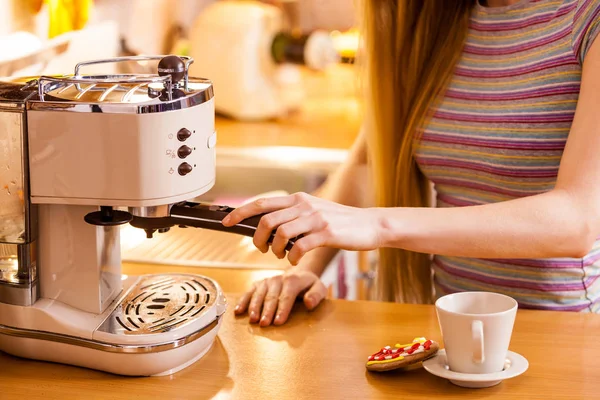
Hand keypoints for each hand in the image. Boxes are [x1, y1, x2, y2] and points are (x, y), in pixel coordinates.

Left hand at [222, 192, 380, 264]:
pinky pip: (299, 247)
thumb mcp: (313, 211)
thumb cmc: (339, 222)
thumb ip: (292, 215)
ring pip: (281, 234)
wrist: (370, 225)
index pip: (262, 202)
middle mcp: (304, 205)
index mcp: (298, 199)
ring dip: (275, 250)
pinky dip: (292, 257)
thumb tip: (266, 226)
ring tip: (282, 256)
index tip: (226, 222)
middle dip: (258, 239)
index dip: (240, 212)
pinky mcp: (327, 233)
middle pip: (267, 221)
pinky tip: (295, 261)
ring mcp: (316, 218)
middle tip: (264, 250)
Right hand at [234, 268, 326, 325]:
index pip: (287, 296)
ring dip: (254, 307)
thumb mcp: (319, 288)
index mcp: (294, 280)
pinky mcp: (259, 284)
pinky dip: (243, 301)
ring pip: (259, 294)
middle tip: (264, 324)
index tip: (278, 322)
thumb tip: (309, 303)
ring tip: (252, 320)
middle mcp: (278, 278)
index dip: (282, 309)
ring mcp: (267, 281)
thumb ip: (316, 295)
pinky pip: (249, 292)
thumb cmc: (309, 286)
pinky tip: (238, 311)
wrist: (298, 274)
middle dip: (267, 311)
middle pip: (271, 297)